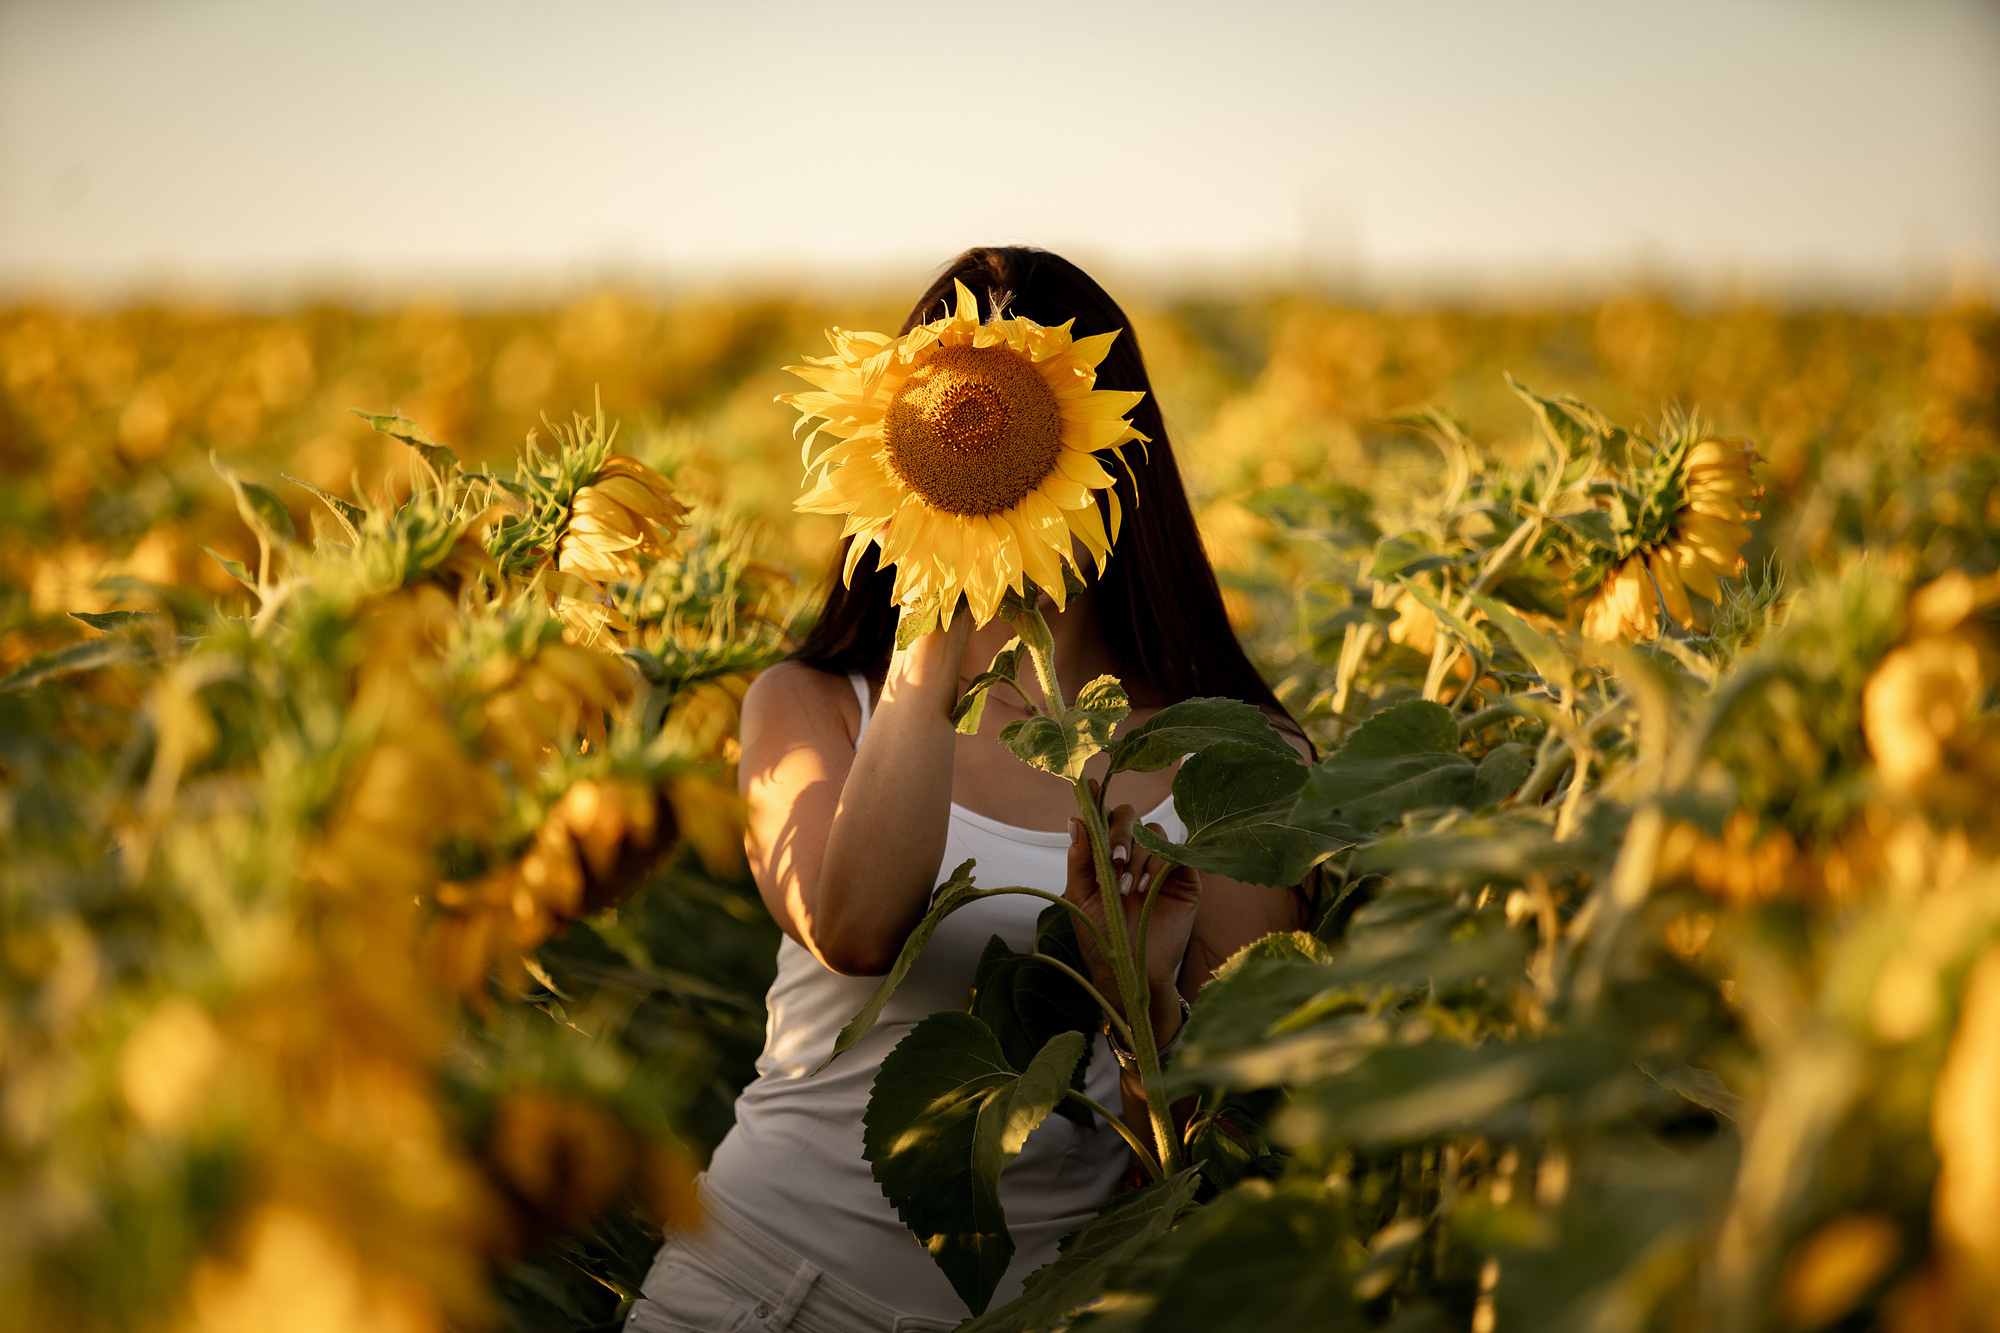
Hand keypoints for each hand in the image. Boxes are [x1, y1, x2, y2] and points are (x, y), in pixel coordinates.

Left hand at [1064, 793, 1200, 1050]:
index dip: (1096, 799)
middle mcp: (1133, 853)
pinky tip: (1147, 887)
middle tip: (1113, 863)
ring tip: (1127, 890)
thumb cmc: (1103, 937)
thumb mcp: (1081, 897)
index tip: (1087, 784)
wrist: (1130, 971)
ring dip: (1137, 857)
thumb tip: (1074, 819)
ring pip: (1152, 832)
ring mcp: (1160, 863)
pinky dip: (1158, 863)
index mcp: (1106, 854)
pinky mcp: (1184, 877)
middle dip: (1119, 832)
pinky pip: (1175, 851)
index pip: (1103, 816)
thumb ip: (1080, 859)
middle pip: (1129, 815)